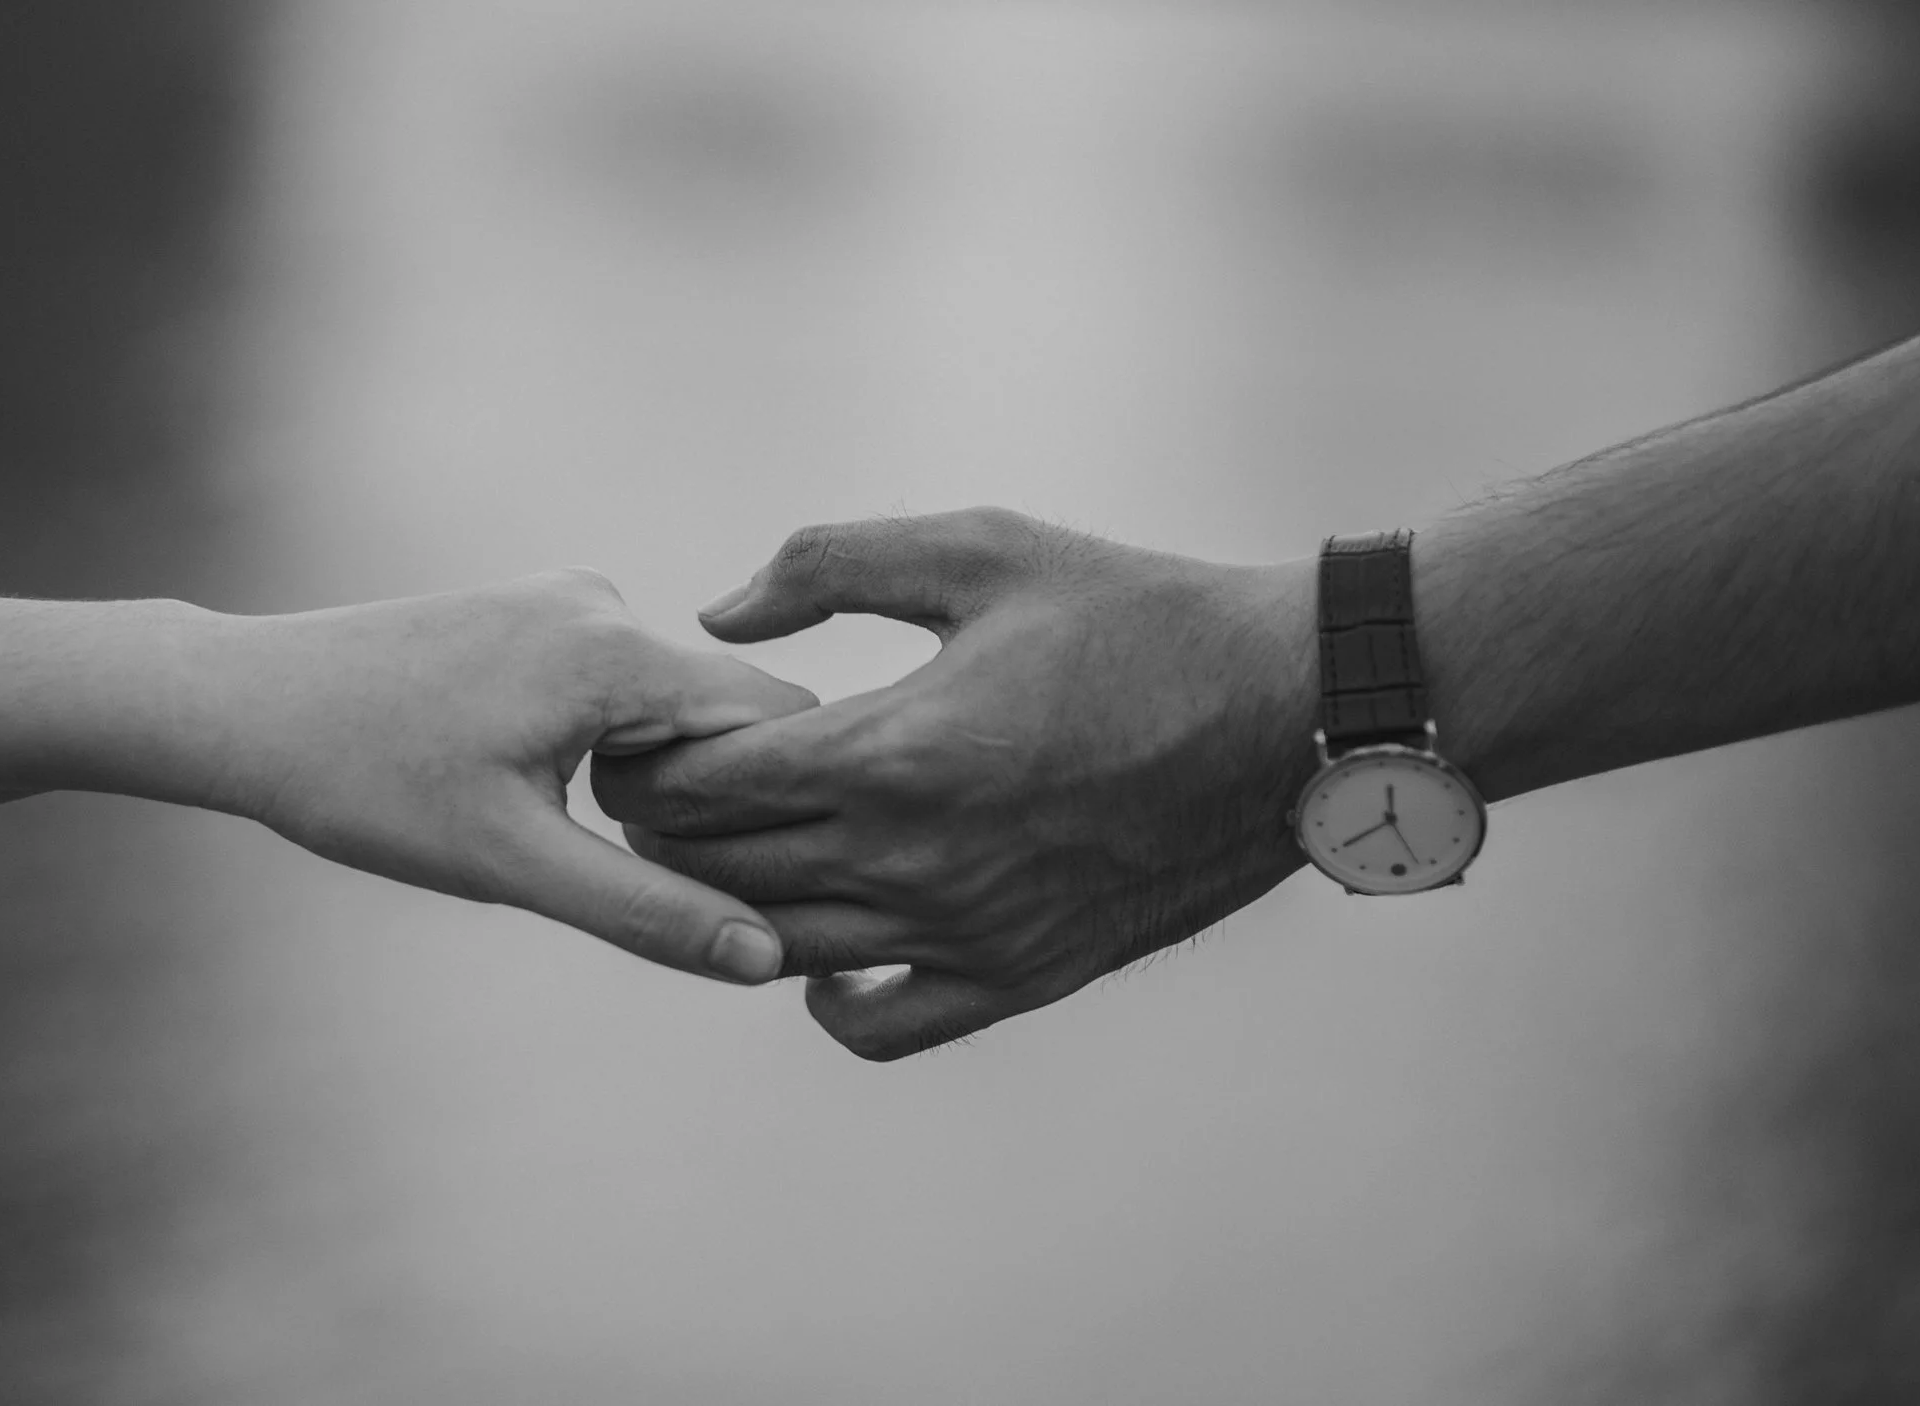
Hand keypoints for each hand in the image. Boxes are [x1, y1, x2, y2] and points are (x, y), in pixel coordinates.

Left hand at [182, 569, 817, 983]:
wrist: (244, 706)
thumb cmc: (364, 784)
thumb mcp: (512, 865)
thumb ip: (648, 910)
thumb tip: (765, 959)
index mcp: (616, 649)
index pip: (780, 719)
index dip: (787, 805)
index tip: (761, 882)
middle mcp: (604, 601)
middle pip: (728, 712)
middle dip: (714, 800)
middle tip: (647, 879)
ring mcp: (566, 599)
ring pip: (670, 705)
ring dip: (655, 778)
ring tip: (561, 832)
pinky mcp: (532, 612)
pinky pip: (618, 685)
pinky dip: (609, 746)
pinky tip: (529, 791)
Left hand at [592, 508, 1319, 1056]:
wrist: (1282, 713)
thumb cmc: (1133, 615)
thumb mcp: (981, 549)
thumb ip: (829, 565)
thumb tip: (718, 616)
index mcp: (892, 751)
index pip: (698, 788)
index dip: (643, 763)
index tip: (637, 737)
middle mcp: (913, 860)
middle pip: (717, 873)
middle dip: (662, 831)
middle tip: (656, 792)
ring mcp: (963, 932)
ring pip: (777, 949)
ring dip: (725, 906)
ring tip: (724, 852)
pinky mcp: (1016, 977)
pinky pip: (878, 1027)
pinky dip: (826, 998)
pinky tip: (826, 944)